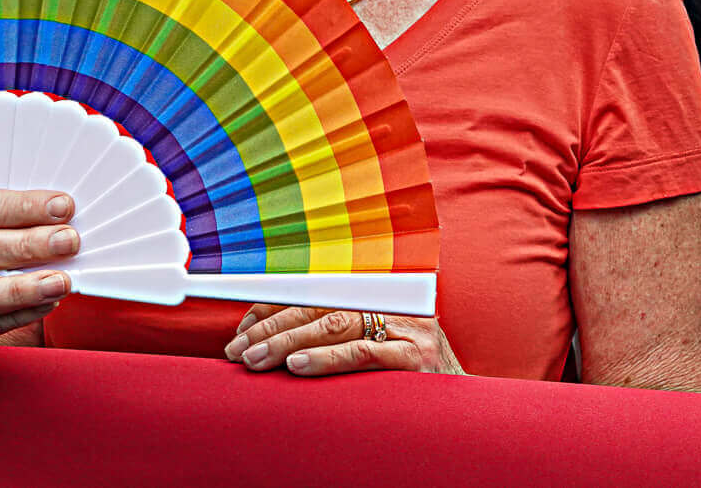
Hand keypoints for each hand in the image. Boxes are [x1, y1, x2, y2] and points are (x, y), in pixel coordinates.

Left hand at [224, 304, 465, 376]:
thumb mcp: (375, 345)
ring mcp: (407, 327)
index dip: (276, 307)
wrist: (462, 408)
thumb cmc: (409, 380)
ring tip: (256, 360)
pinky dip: (326, 359)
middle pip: (320, 307)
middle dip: (272, 328)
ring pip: (335, 326)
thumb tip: (269, 339)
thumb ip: (334, 335)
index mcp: (380, 293)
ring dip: (288, 343)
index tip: (242, 328)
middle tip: (238, 351)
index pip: (316, 292)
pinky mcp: (415, 357)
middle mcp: (393, 302)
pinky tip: (297, 367)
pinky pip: (362, 354)